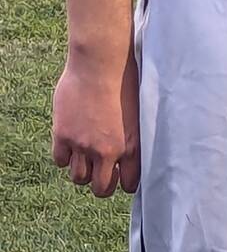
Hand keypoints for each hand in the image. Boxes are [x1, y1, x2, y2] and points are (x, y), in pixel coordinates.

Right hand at [51, 49, 140, 196]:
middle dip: (103, 185)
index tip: (124, 177)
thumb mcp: (141, 112)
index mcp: (132, 145)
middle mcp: (107, 151)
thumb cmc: (129, 80)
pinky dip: (66, 157)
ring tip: (88, 160)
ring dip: (83, 172)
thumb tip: (136, 153)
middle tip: (103, 175)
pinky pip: (61, 160)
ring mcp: (83, 145)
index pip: (130, 183)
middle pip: (101, 188)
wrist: (102, 63)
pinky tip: (73, 146)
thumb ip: (136, 136)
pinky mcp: (63, 135)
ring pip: (79, 178)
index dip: (126, 183)